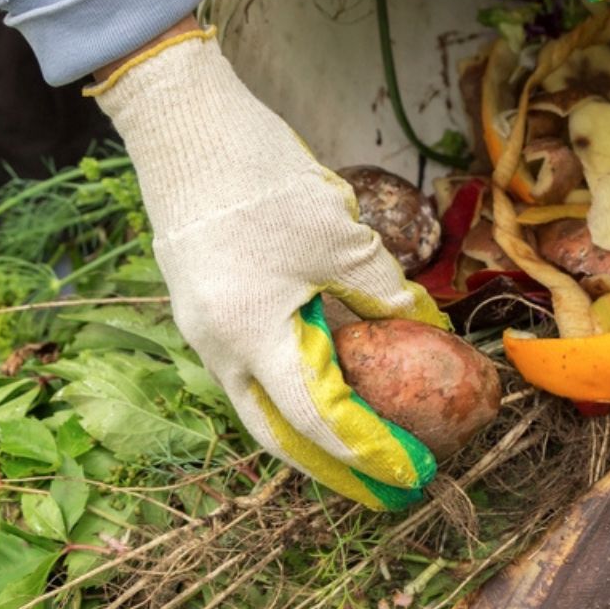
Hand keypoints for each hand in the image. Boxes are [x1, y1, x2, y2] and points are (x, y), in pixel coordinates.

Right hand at [90, 26, 447, 509]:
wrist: (186, 125)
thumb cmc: (265, 181)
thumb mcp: (342, 239)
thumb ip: (383, 292)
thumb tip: (424, 325)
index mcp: (251, 338)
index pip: (316, 419)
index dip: (366, 450)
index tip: (409, 472)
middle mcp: (217, 347)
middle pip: (274, 429)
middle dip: (326, 463)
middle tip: (377, 483)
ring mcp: (202, 326)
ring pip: (258, 396)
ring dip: (306, 422)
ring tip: (358, 439)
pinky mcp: (202, 302)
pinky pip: (249, 361)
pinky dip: (289, 380)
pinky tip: (327, 376)